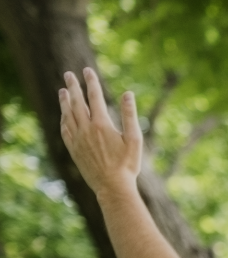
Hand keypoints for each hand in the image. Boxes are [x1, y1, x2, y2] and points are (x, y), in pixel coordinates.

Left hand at [58, 68, 143, 197]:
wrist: (112, 186)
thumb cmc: (127, 164)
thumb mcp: (134, 139)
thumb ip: (130, 115)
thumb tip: (128, 94)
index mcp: (102, 124)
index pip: (95, 97)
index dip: (91, 82)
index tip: (87, 70)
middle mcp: (86, 129)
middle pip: (77, 102)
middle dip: (73, 86)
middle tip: (68, 74)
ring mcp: (77, 139)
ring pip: (68, 114)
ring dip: (65, 101)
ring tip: (63, 90)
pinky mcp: (73, 149)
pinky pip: (64, 129)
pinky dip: (63, 118)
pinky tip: (63, 114)